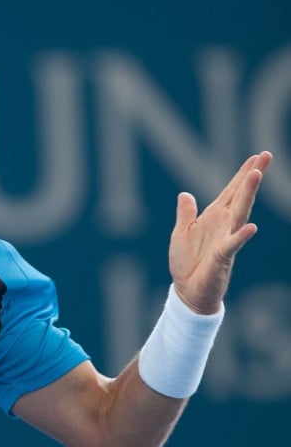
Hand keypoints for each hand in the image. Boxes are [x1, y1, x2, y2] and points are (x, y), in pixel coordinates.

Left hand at [169, 151, 271, 313]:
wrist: (188, 291)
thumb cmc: (186, 263)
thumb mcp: (180, 233)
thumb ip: (185, 213)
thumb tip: (185, 194)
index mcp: (212, 217)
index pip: (230, 191)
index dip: (242, 174)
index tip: (256, 156)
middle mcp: (223, 224)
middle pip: (240, 195)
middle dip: (252, 175)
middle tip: (266, 155)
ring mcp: (225, 239)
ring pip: (240, 212)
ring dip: (248, 194)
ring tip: (256, 174)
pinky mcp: (223, 256)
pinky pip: (233, 244)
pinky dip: (241, 236)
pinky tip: (251, 227)